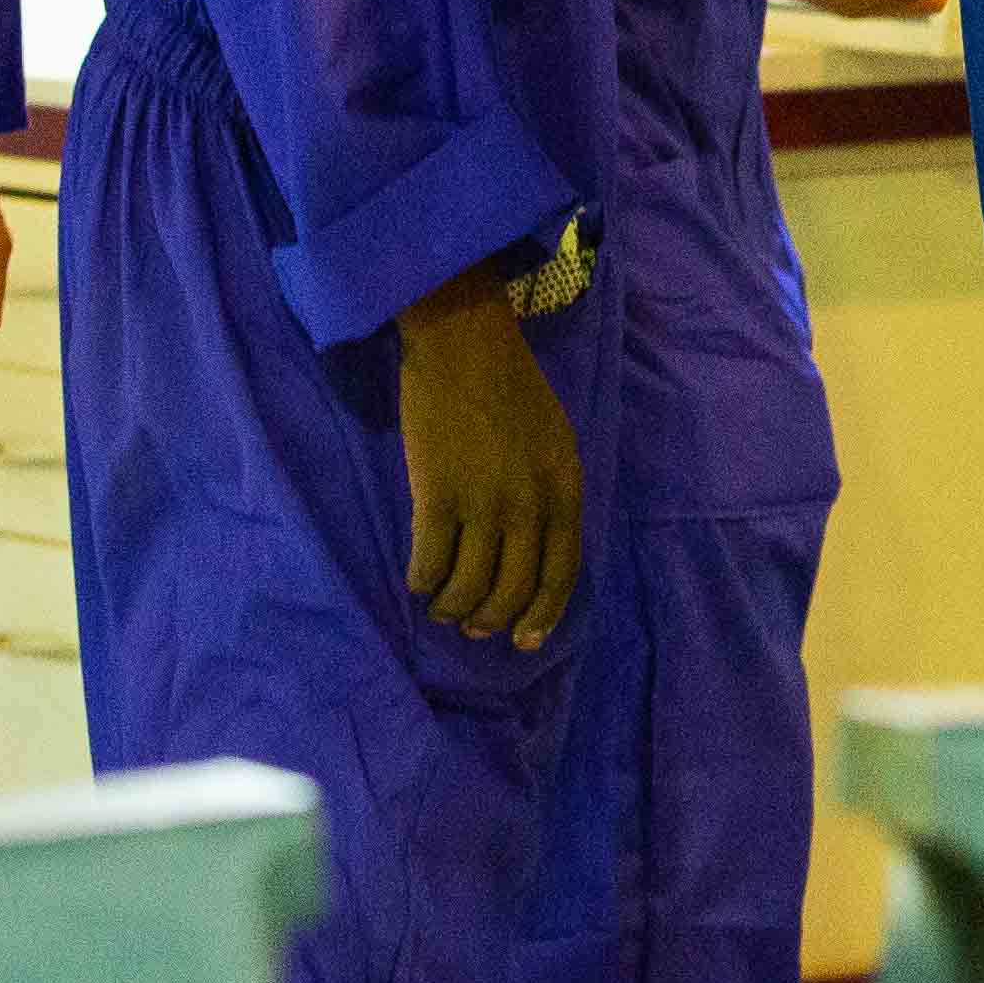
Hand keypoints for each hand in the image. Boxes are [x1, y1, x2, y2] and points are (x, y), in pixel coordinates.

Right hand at [396, 268, 584, 648]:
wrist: (463, 341)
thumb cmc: (509, 386)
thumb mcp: (554, 441)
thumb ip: (551, 495)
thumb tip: (533, 554)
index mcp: (565, 488)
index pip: (561, 573)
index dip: (543, 615)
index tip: (525, 640)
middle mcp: (530, 503)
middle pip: (513, 589)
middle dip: (492, 619)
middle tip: (473, 626)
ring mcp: (484, 501)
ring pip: (469, 587)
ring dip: (452, 607)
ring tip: (440, 606)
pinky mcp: (436, 495)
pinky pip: (429, 563)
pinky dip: (423, 581)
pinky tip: (418, 579)